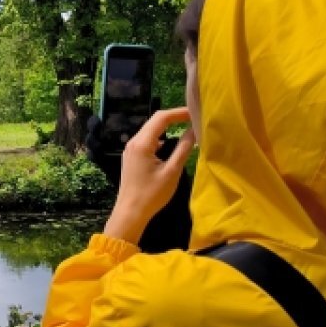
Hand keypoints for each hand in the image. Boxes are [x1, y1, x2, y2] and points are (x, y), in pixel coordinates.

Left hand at [103, 108, 196, 244]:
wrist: (130, 213)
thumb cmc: (152, 194)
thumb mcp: (172, 171)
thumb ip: (183, 148)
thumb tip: (193, 131)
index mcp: (142, 143)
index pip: (161, 118)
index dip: (179, 112)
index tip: (195, 113)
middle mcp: (133, 142)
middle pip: (155, 121)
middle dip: (174, 118)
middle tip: (193, 118)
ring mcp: (131, 150)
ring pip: (151, 131)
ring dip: (167, 128)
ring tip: (186, 128)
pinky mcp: (132, 157)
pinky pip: (147, 141)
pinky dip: (160, 138)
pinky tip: (171, 144)